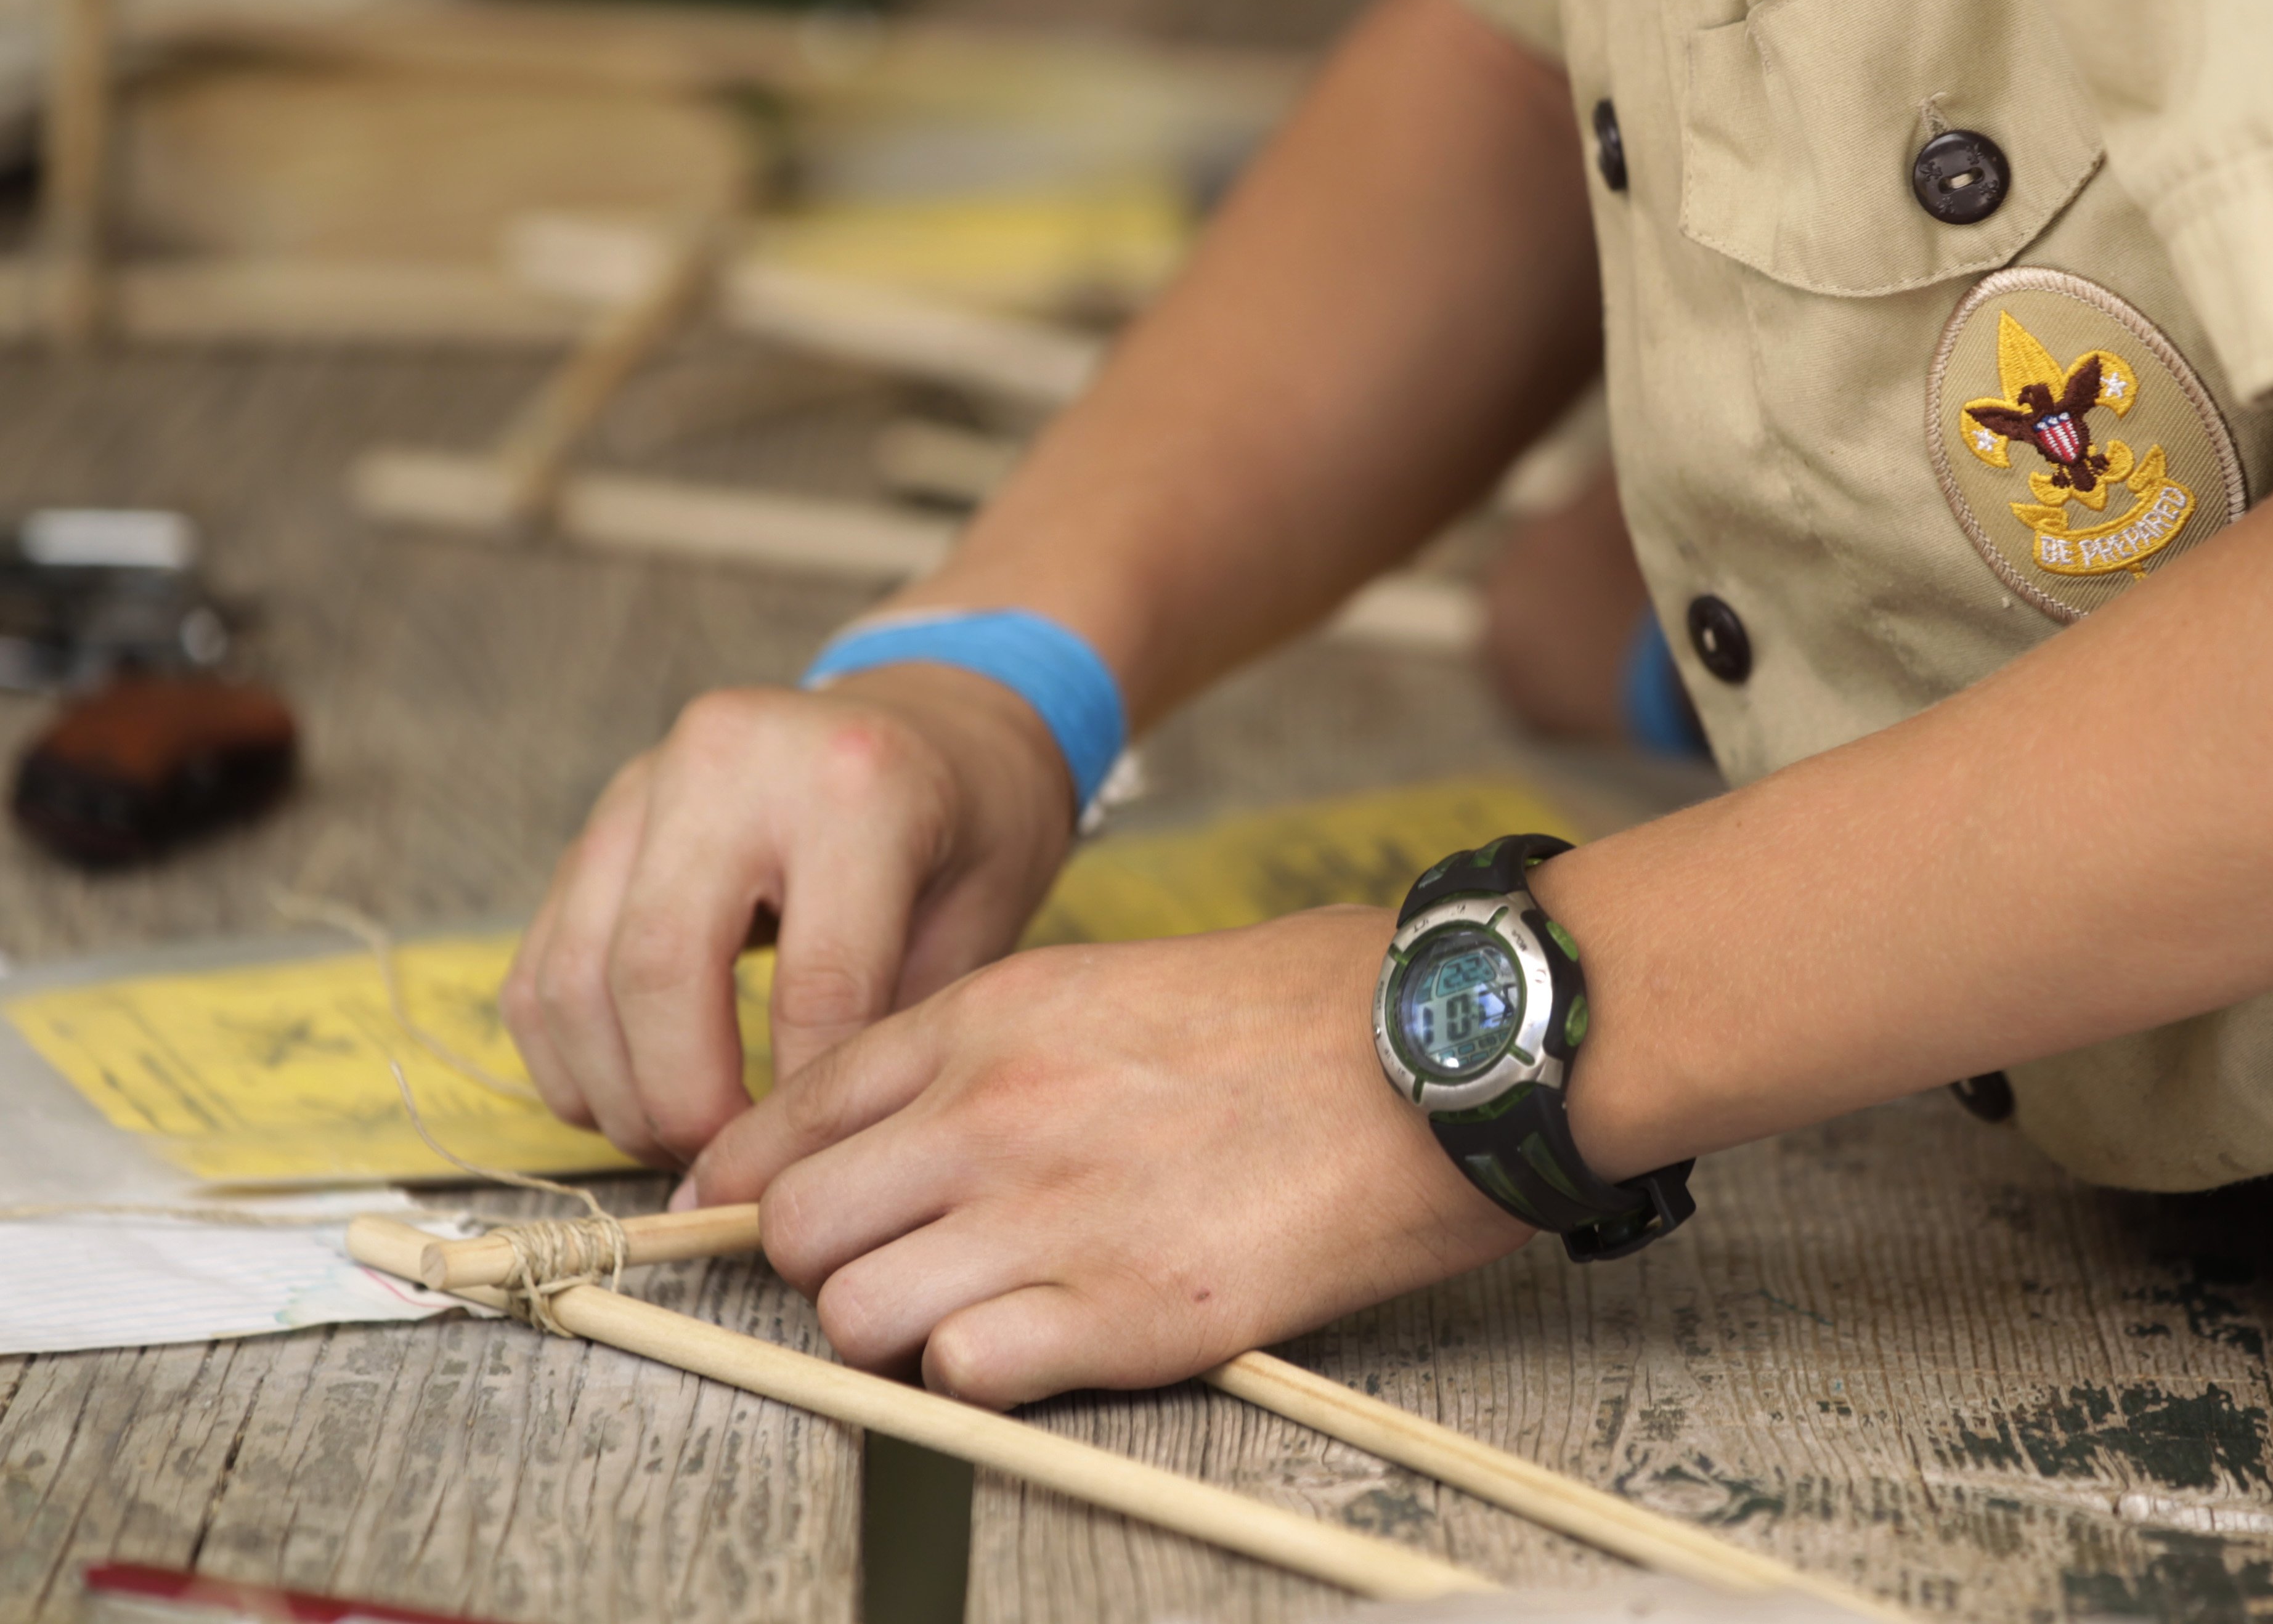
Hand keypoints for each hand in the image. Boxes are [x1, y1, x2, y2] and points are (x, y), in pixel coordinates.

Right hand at [499, 664, 1077, 1166]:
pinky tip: (629, 1099)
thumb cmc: (974, 826)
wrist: (936, 719)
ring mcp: (645, 783)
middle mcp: (731, 762)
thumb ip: (897, 1026)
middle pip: (657, 970)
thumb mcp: (984, 916)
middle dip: (681, 1102)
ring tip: (678, 1146)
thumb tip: (806, 1159)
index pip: (815, 983)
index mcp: (856, 784)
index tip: (812, 1171)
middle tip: (725, 1170)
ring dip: (612, 1090)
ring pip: (573, 972)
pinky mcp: (597, 819)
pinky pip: (541, 961)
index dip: (804, 1104)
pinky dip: (569, 1053)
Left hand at [685, 905, 1532, 1406]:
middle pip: (793, 1229)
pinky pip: (965, 1376)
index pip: (788, 1117)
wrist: (1436, 1050)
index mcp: (988, 1019)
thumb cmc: (1297, 1013)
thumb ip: (989, 1050)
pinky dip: (983, 1377)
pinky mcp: (1128, 1312)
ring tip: (971, 1313)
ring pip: (853, 1317)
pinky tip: (1046, 1341)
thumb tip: (894, 1129)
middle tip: (888, 1268)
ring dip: (893, 1332)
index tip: (749, 1218)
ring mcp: (1052, 1213)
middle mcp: (993, 1113)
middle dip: (820, 1265)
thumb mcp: (1109, 983)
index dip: (748, 1184)